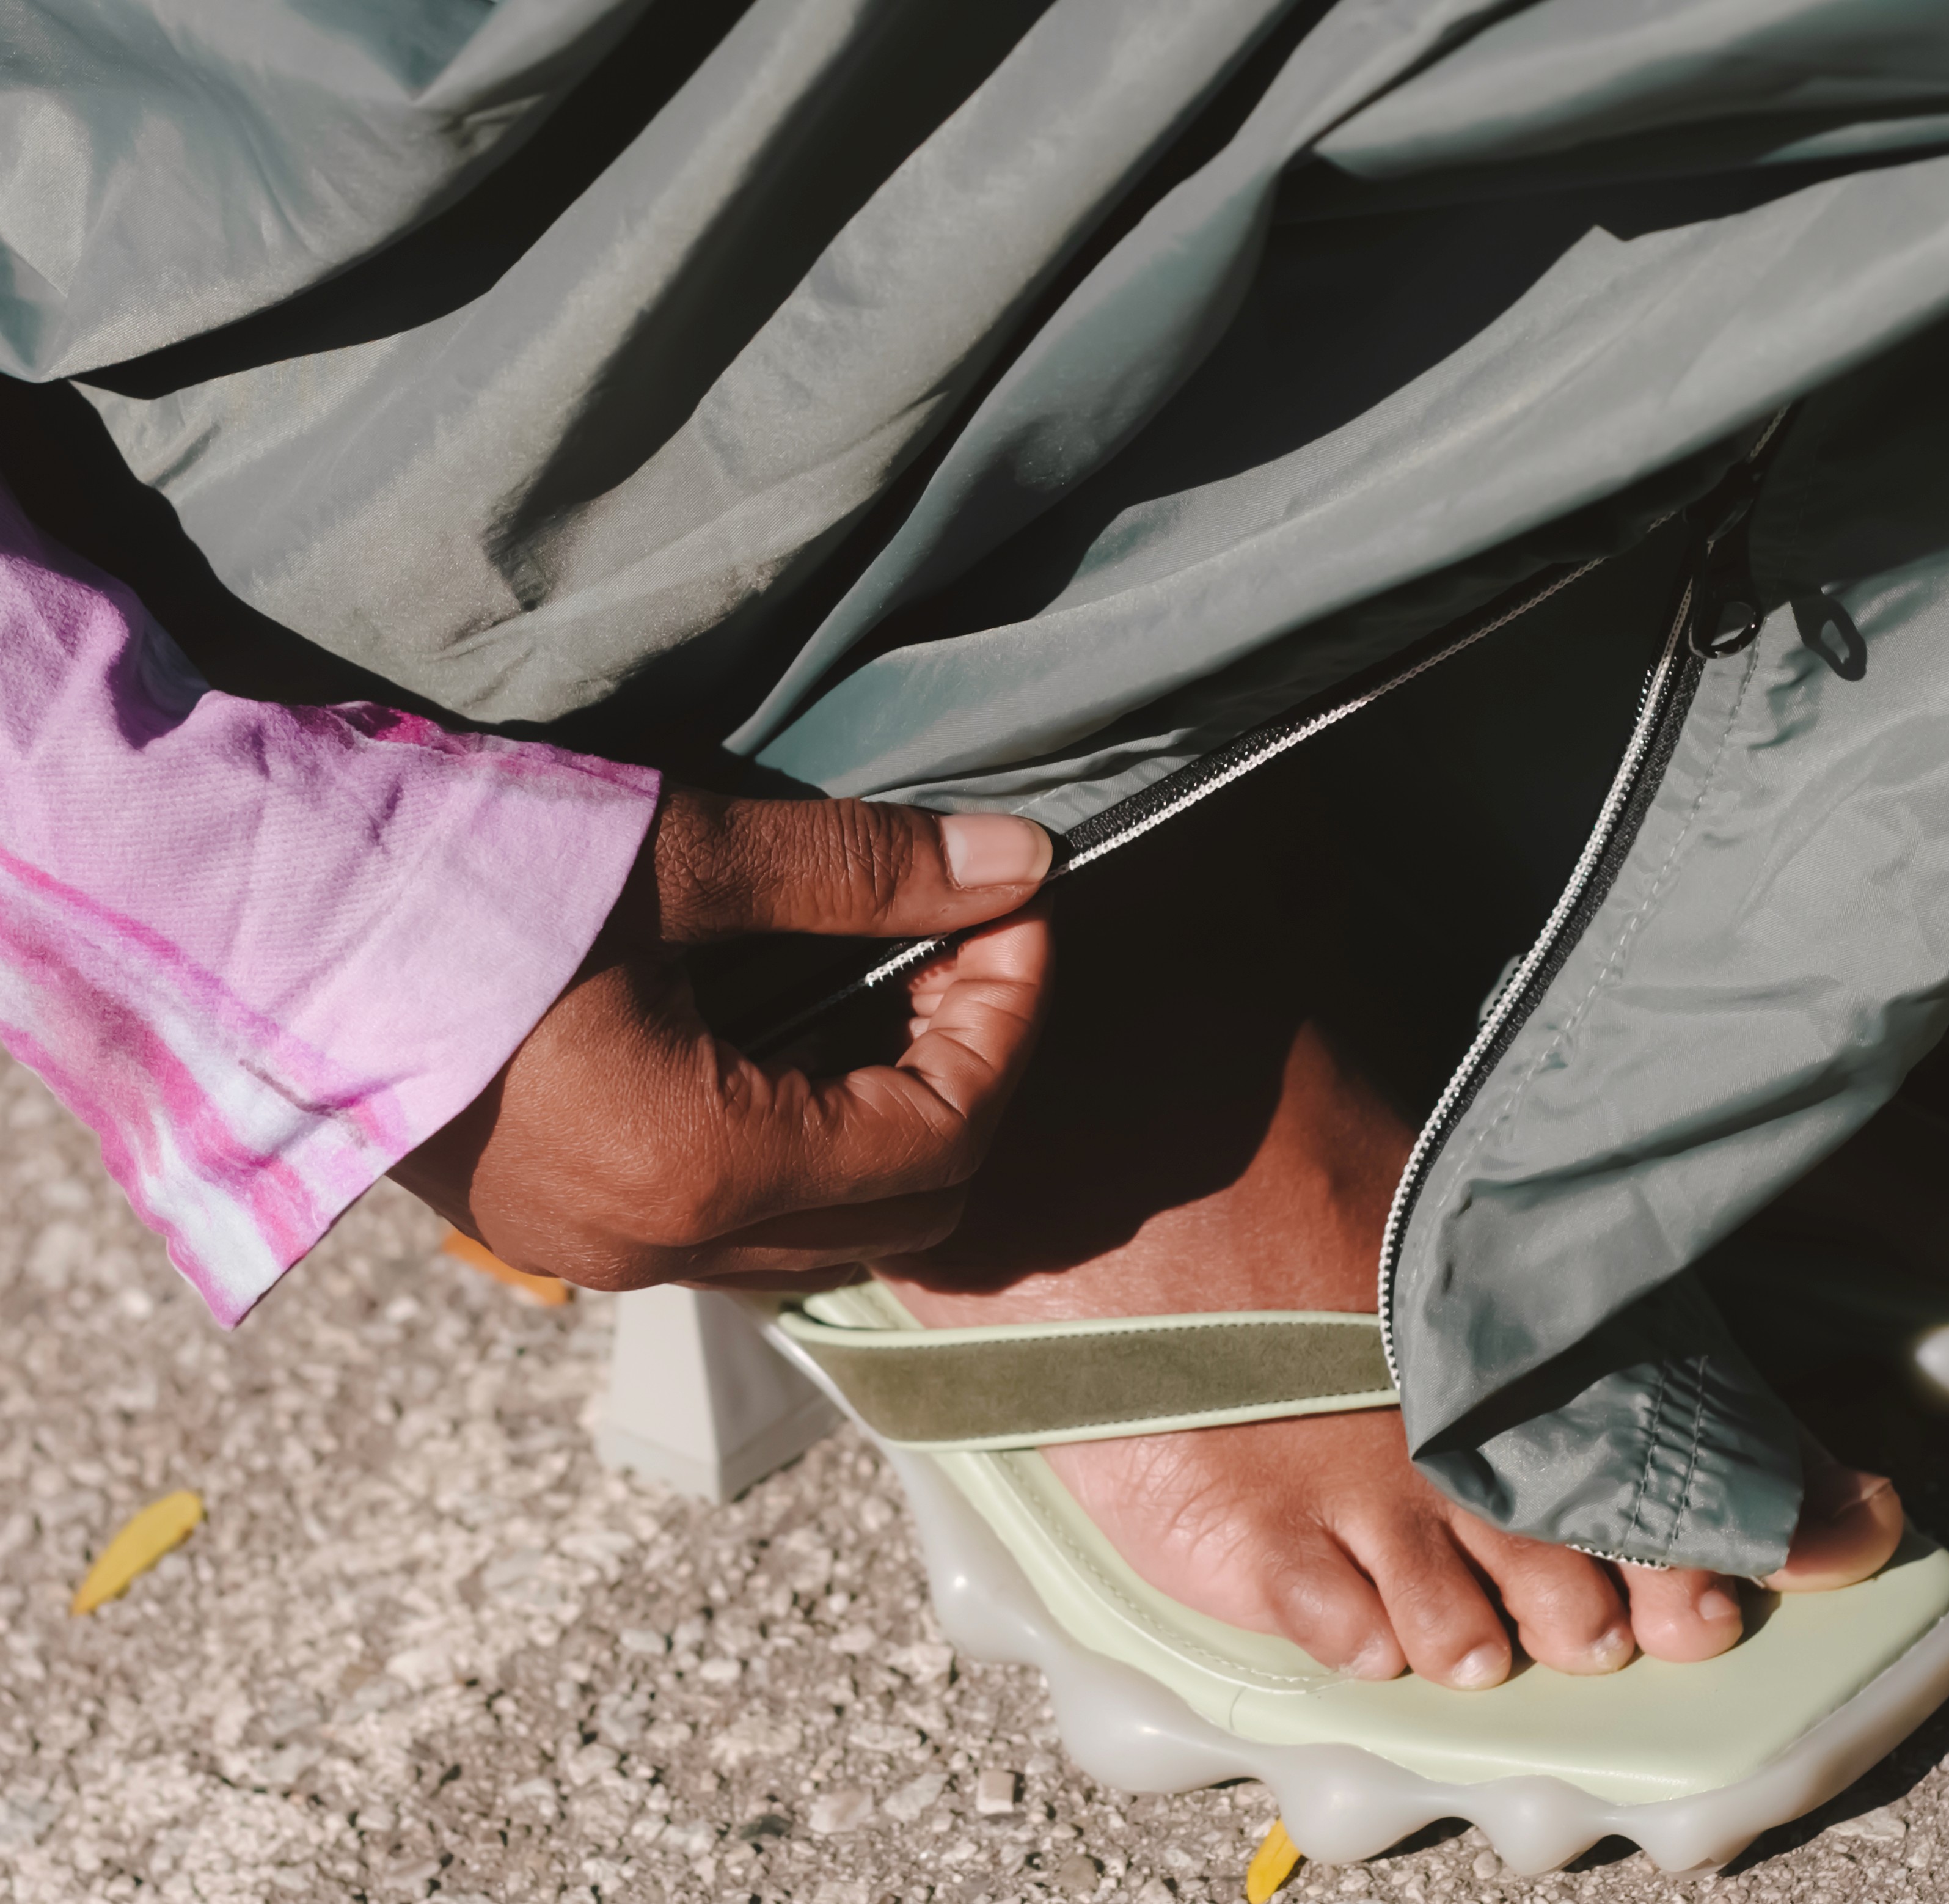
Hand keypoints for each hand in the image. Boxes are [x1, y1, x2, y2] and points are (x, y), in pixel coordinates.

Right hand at [392, 788, 1053, 1289]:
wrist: (237, 910)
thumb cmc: (451, 874)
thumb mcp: (679, 855)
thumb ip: (861, 872)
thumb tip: (1019, 864)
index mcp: (701, 1167)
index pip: (946, 1138)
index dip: (1012, 1021)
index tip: (1020, 912)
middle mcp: (658, 1247)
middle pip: (904, 1208)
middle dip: (966, 1073)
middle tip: (963, 945)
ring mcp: (597, 1253)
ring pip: (822, 1227)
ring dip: (885, 1114)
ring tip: (884, 980)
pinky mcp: (554, 1227)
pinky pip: (736, 1219)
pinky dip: (801, 1136)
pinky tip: (786, 1029)